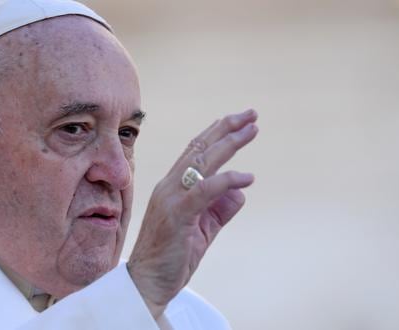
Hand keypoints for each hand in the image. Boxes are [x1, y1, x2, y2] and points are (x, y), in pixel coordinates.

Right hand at [127, 109, 257, 317]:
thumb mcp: (203, 230)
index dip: (216, 134)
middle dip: (226, 129)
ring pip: (202, 162)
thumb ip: (219, 210)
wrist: (147, 284)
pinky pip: (204, 190)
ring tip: (251, 129)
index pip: (194, 153)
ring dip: (228, 143)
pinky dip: (227, 180)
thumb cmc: (172, 257)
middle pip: (199, 149)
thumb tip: (240, 192)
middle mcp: (169, 186)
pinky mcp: (177, 214)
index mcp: (172, 188)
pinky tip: (248, 177)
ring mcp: (171, 198)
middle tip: (250, 114)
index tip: (238, 122)